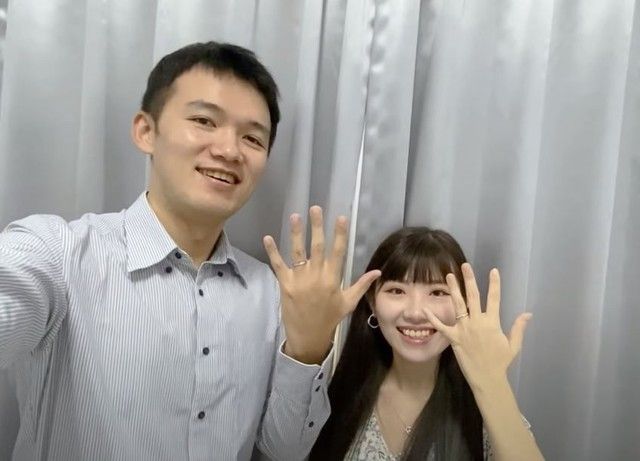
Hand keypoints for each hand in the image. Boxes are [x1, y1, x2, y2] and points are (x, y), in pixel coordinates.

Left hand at [263, 206, 380, 363]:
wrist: (308, 337)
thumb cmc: (330, 318)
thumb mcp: (349, 302)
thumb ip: (362, 285)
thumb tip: (378, 271)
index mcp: (333, 279)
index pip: (338, 252)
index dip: (339, 234)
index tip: (341, 217)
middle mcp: (317, 277)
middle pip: (317, 247)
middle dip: (316, 226)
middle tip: (315, 208)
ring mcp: (300, 281)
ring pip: (298, 253)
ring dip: (295, 233)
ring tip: (295, 216)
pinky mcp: (285, 285)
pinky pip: (278, 266)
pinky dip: (273, 252)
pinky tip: (268, 237)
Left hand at [423, 263, 531, 390]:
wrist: (488, 378)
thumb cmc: (501, 362)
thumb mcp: (513, 345)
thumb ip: (518, 327)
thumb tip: (528, 313)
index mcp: (493, 322)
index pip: (494, 299)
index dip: (494, 284)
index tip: (493, 270)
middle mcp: (478, 322)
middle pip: (473, 296)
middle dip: (469, 280)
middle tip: (465, 266)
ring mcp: (465, 329)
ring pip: (458, 306)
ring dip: (453, 290)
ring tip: (448, 276)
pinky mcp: (454, 338)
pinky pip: (442, 326)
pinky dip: (433, 318)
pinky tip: (426, 308)